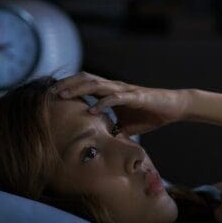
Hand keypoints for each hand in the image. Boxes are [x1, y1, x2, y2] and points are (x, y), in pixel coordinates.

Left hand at [50, 72, 192, 135]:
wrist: (173, 108)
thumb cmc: (151, 114)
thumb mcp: (128, 126)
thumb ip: (115, 130)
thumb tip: (105, 142)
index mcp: (111, 91)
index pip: (85, 84)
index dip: (68, 87)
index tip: (51, 95)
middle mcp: (115, 87)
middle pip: (85, 79)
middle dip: (66, 84)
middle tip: (48, 92)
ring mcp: (125, 90)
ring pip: (96, 85)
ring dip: (78, 90)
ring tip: (62, 96)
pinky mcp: (136, 96)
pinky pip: (116, 98)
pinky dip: (102, 103)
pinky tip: (91, 110)